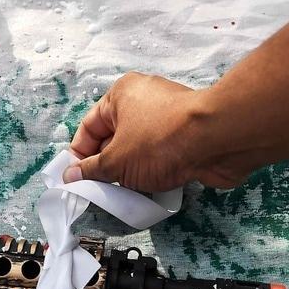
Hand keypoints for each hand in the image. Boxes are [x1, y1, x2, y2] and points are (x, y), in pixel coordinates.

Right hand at [67, 72, 248, 190]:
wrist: (218, 140)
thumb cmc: (160, 142)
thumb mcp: (117, 160)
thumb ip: (92, 170)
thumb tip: (70, 176)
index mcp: (121, 95)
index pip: (89, 126)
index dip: (79, 154)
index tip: (74, 180)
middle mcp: (143, 100)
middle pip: (113, 138)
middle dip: (105, 166)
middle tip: (98, 193)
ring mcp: (167, 118)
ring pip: (137, 149)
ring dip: (130, 172)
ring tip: (124, 194)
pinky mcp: (186, 135)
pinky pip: (160, 155)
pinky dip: (152, 171)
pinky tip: (149, 190)